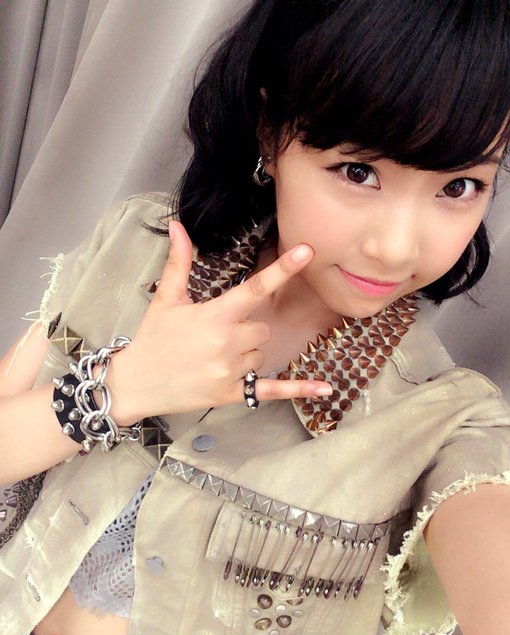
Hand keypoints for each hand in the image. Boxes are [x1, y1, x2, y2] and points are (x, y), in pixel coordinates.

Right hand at [108, 221, 332, 422]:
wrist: (135, 383)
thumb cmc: (152, 338)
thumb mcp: (166, 299)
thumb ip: (179, 263)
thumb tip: (178, 226)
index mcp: (215, 315)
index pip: (256, 288)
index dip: (284, 269)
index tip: (308, 252)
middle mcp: (227, 343)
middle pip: (263, 328)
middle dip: (247, 328)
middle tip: (216, 335)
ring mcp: (231, 371)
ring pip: (261, 355)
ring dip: (246, 353)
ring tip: (212, 357)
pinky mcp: (233, 395)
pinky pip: (272, 390)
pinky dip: (299, 389)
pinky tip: (325, 390)